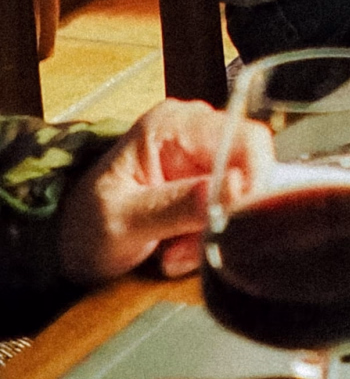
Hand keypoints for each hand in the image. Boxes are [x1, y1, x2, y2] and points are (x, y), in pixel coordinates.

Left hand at [55, 101, 270, 287]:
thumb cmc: (84, 225)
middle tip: (196, 247)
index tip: (238, 222)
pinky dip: (212, 235)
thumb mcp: (123, 221)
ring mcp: (203, 156)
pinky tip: (180, 249)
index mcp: (174, 124)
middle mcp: (196, 130)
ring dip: (219, 231)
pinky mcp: (207, 181)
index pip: (245, 138)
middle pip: (251, 166)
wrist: (67, 242)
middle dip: (231, 214)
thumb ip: (178, 206)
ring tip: (176, 254)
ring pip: (245, 192)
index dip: (254, 180)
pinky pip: (233, 207)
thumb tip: (233, 188)